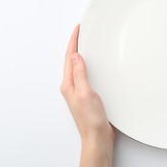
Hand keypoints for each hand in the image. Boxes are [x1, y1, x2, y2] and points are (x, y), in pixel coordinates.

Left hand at [60, 25, 114, 144]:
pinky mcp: (88, 95)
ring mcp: (79, 91)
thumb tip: (76, 56)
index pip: (70, 57)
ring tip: (86, 43)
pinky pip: (86, 74)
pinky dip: (89, 65)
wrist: (97, 137)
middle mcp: (72, 86)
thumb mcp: (86, 93)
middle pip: (72, 60)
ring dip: (82, 54)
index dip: (73, 42)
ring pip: (79, 67)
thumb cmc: (91, 119)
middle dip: (76, 45)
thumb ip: (80, 74)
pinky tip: (94, 65)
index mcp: (69, 84)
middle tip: (81, 32)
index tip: (78, 29)